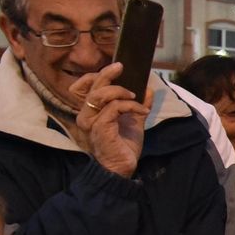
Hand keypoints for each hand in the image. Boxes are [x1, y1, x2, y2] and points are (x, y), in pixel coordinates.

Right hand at [71, 63, 152, 177]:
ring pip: (101, 95)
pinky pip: (114, 108)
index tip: (117, 68)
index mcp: (92, 111)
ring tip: (136, 97)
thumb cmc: (124, 146)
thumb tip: (148, 89)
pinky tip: (142, 112)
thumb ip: (138, 106)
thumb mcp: (134, 122)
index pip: (85, 86)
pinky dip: (130, 106)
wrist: (123, 168)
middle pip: (93, 87)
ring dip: (121, 91)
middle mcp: (86, 115)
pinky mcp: (100, 128)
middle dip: (108, 73)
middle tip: (122, 67)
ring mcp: (91, 122)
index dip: (97, 75)